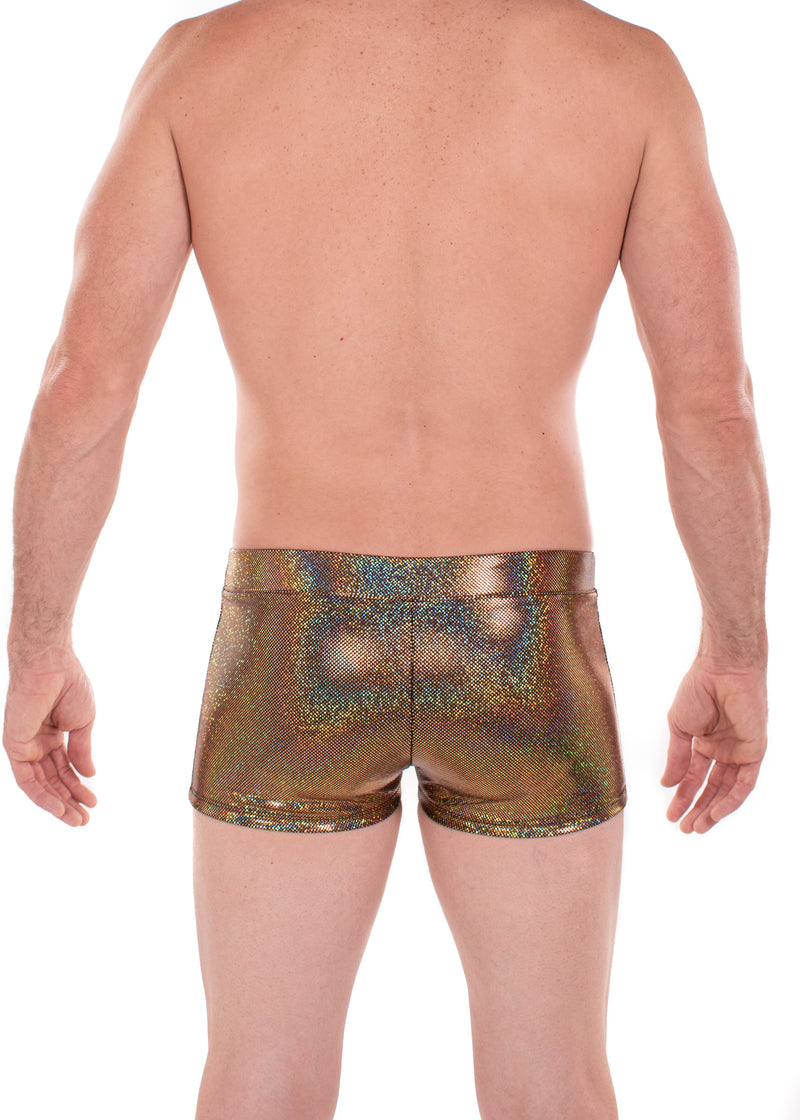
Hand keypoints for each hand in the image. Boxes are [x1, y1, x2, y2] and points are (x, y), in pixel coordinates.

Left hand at [3, 647, 96, 825]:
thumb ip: (82, 750)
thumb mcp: (82, 723)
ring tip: (76, 820)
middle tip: (84, 820)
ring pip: (39, 784)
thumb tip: (88, 774)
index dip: (77, 787)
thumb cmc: (68, 685)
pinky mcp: (14, 746)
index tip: (92, 802)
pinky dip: (42, 795)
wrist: (51, 664)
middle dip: (68, 801)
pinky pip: (27, 778)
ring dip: (57, 804)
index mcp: (51, 736)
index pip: (63, 769)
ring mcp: (23, 746)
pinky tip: (59, 807)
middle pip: (51, 780)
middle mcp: (35, 743)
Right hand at [661, 657, 766, 832]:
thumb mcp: (679, 727)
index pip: (693, 776)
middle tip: (684, 827)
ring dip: (713, 809)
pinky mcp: (754, 751)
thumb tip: (668, 783)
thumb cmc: (699, 689)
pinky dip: (732, 799)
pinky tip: (717, 811)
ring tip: (698, 826)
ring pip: (728, 789)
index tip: (671, 814)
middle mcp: (723, 750)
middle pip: (711, 787)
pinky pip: (745, 782)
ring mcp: (739, 751)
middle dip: (698, 809)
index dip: (682, 796)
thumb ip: (676, 757)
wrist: (722, 671)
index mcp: (704, 742)